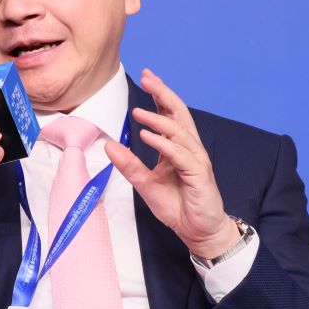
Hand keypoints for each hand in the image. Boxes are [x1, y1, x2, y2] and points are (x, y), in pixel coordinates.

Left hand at [103, 68, 239, 259]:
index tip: (147, 77)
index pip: (170, 115)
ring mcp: (196, 160)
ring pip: (179, 132)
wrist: (199, 231)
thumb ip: (129, 165)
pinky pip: (180, 155)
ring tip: (138, 111)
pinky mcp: (198, 175)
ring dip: (158, 119)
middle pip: (179, 114)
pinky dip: (164, 143)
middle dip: (163, 94)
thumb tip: (110, 145)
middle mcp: (189, 149)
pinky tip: (148, 135)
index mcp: (178, 148)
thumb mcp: (145, 184)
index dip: (159, 95)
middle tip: (148, 78)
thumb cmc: (178, 206)